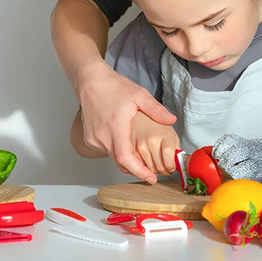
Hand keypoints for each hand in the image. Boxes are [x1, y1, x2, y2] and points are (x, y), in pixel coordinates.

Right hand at [78, 62, 175, 182]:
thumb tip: (172, 120)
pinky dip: (116, 151)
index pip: (127, 160)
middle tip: (151, 171)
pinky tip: (124, 141)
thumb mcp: (139, 95)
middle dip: (137, 168)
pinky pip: (106, 151)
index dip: (140, 172)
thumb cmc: (112, 87)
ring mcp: (94, 139)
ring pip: (113, 157)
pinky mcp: (89, 139)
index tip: (151, 179)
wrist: (90, 82)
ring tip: (139, 153)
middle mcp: (102, 137)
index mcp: (116, 128)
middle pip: (121, 162)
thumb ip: (156, 110)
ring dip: (126, 158)